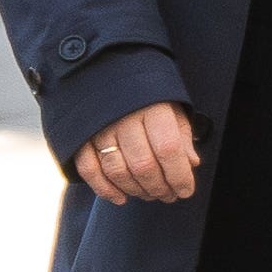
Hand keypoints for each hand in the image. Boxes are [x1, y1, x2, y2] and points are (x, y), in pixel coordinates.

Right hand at [75, 101, 198, 205]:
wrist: (106, 73)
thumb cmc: (148, 97)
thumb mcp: (172, 109)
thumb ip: (182, 136)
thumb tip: (191, 164)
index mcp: (153, 108)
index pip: (168, 150)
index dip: (179, 176)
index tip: (186, 191)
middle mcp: (124, 118)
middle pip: (143, 165)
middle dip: (159, 188)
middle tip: (168, 196)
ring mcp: (99, 128)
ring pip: (117, 171)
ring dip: (136, 190)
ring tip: (150, 195)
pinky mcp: (80, 137)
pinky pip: (89, 170)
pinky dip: (105, 189)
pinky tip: (121, 198)